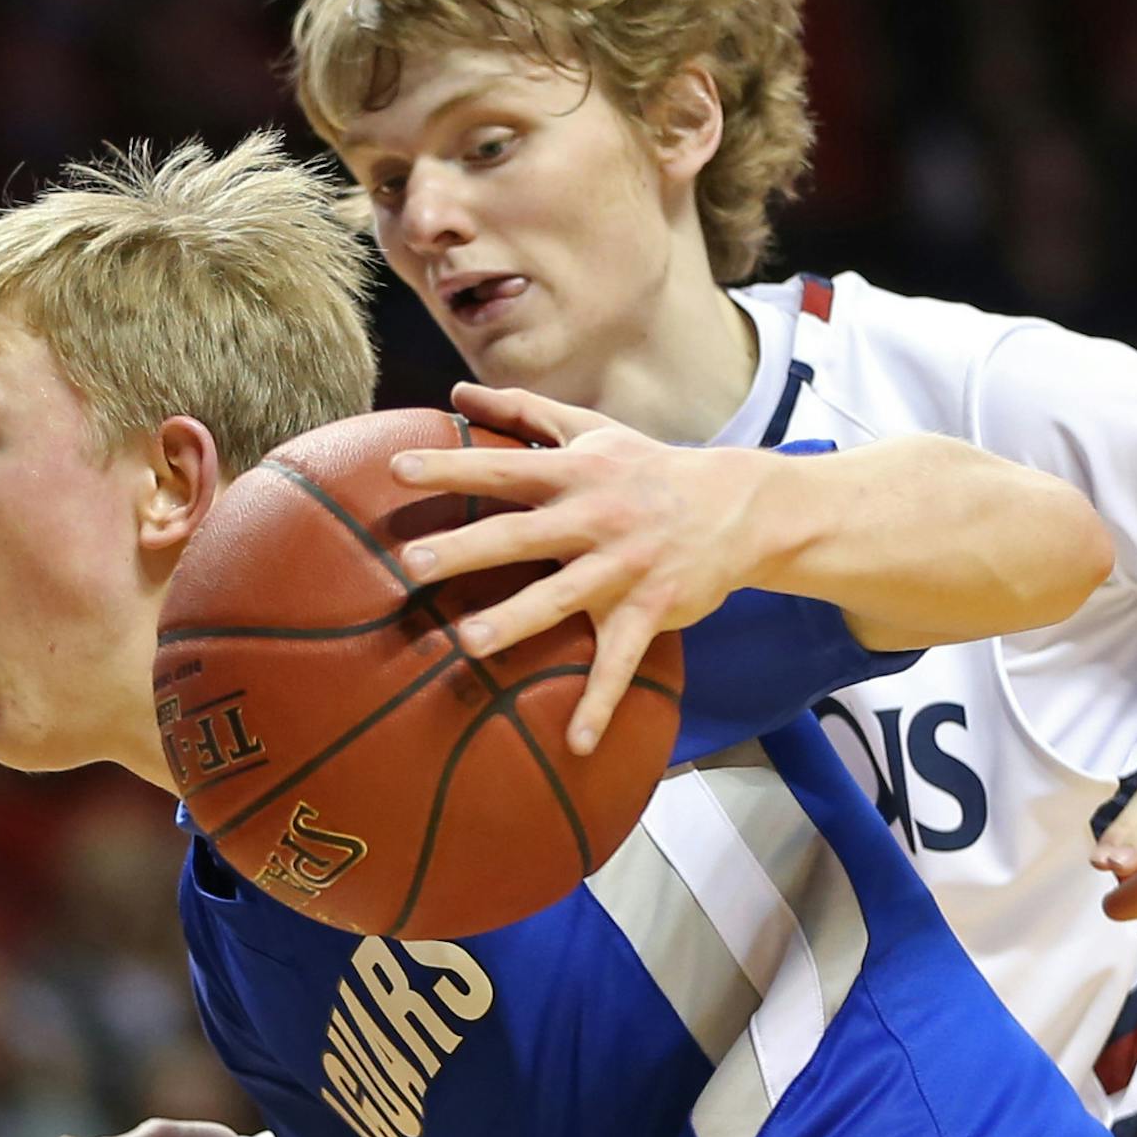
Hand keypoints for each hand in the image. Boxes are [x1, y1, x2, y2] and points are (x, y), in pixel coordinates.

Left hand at [392, 381, 768, 753]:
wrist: (740, 506)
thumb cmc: (651, 468)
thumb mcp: (593, 432)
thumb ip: (524, 413)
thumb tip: (457, 393)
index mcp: (575, 475)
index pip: (503, 467)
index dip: (451, 467)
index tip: (397, 468)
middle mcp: (594, 519)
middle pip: (521, 534)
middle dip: (467, 547)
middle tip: (413, 562)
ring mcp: (622, 569)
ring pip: (562, 597)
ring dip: (516, 621)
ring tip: (467, 643)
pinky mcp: (649, 610)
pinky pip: (621, 662)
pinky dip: (600, 703)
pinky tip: (576, 742)